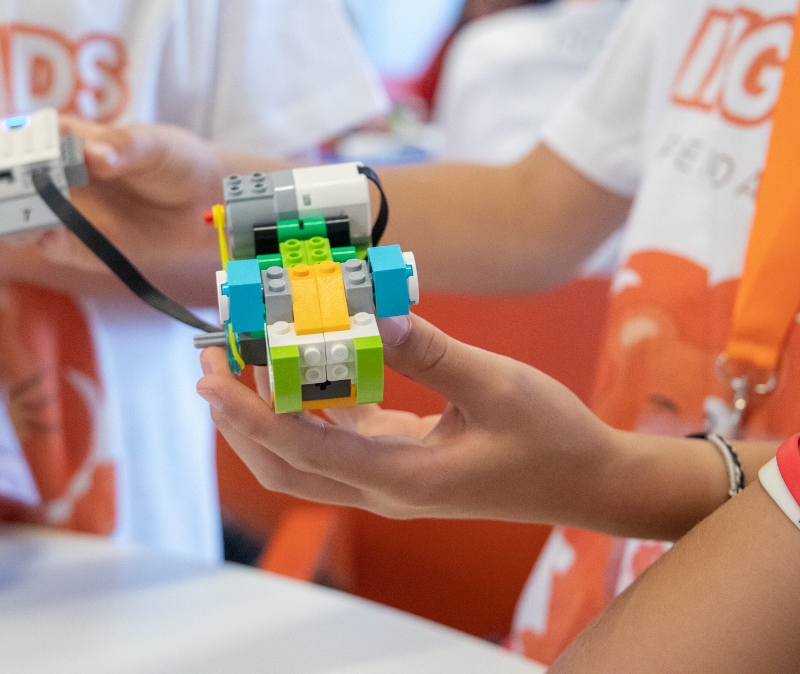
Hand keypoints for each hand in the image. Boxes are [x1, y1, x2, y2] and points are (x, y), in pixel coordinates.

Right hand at [0, 116, 245, 293]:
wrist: (201, 202)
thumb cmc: (171, 158)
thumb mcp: (152, 144)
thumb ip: (123, 147)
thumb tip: (95, 154)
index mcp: (58, 139)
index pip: (3, 134)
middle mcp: (49, 176)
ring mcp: (59, 213)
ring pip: (9, 218)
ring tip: (3, 218)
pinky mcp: (75, 246)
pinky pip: (44, 245)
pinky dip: (39, 240)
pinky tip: (47, 235)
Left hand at [199, 312, 625, 524]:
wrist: (589, 480)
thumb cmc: (551, 438)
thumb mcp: (498, 385)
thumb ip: (434, 352)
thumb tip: (378, 312)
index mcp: (402, 478)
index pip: (303, 451)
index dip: (249, 415)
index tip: (210, 381)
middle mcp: (384, 487)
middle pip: (284, 466)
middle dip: (239, 420)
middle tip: (210, 363)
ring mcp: (389, 479)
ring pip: (305, 457)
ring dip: (267, 414)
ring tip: (243, 359)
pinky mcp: (400, 463)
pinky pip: (336, 440)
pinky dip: (309, 408)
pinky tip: (303, 363)